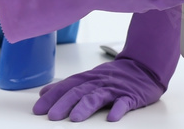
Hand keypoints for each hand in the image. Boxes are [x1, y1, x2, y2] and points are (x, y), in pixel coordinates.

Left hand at [34, 5, 183, 121]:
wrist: (145, 66)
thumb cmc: (115, 75)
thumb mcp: (90, 77)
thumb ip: (69, 86)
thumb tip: (44, 93)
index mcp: (89, 78)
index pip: (67, 86)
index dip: (53, 96)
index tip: (38, 109)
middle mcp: (100, 81)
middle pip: (80, 92)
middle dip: (64, 104)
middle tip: (52, 116)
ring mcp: (115, 88)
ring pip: (98, 96)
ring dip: (86, 107)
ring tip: (75, 119)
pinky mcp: (131, 95)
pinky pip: (124, 102)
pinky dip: (118, 110)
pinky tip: (112, 118)